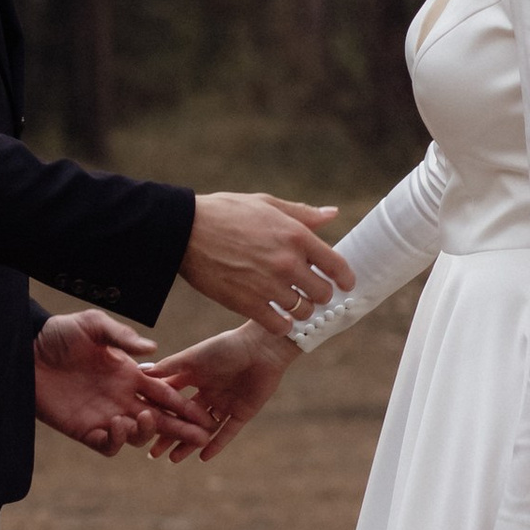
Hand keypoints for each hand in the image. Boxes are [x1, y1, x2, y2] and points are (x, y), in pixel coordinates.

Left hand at [34, 307, 189, 457]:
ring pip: (137, 435)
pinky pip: (107, 445)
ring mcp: (104, 415)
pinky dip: (117, 441)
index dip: (185, 405)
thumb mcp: (93, 325)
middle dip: (181, 428)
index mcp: (130, 374)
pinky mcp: (83, 429)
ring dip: (146, 431)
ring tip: (142, 417)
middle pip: (160, 419)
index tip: (206, 414)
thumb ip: (121, 336)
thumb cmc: (59, 334)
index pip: (165, 393)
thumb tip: (153, 349)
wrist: (25, 349)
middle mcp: (121, 397)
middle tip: (200, 436)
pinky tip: (118, 426)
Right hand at [137, 322, 292, 462]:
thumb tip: (140, 371)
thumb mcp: (193, 356)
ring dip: (189, 443)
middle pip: (185, 418)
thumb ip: (169, 366)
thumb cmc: (226, 346)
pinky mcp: (242, 413)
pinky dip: (216, 445)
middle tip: (153, 453)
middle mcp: (208, 392)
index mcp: (194, 377)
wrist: (263, 347)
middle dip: (170, 434)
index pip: (172, 400)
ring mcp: (225, 404)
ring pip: (203, 428)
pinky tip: (203, 457)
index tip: (141, 426)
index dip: (157, 413)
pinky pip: (228, 432)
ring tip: (173, 460)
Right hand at [182, 191, 351, 332]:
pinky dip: (281, 324)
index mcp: (296, 235)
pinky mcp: (248, 304)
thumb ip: (302, 214)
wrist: (183, 230)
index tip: (345, 284)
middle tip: (310, 293)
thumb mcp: (266, 204)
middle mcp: (288, 262)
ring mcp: (269, 285)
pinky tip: (276, 317)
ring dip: (300, 310)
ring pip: (303, 311)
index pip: (337, 265)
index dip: (346, 279)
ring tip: (290, 305)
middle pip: (322, 293)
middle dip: (319, 294)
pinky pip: (279, 325)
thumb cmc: (224, 213)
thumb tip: (332, 214)